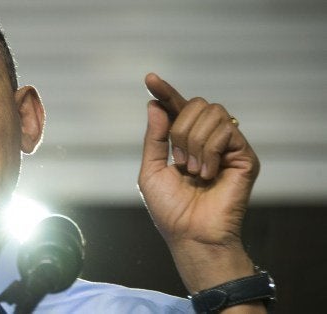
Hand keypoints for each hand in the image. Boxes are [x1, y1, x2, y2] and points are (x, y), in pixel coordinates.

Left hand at [138, 73, 260, 293]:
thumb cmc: (170, 209)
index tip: (149, 78)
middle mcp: (207, 139)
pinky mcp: (244, 155)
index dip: (164, 91)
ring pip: (211, 113)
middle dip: (180, 130)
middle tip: (179, 161)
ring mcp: (227, 146)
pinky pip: (226, 130)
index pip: (176, 108)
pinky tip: (208, 173)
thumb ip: (154, 136)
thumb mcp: (151, 170)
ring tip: (194, 171)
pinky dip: (210, 151)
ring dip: (194, 142)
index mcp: (184, 141)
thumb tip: (155, 104)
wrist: (191, 233)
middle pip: (195, 104)